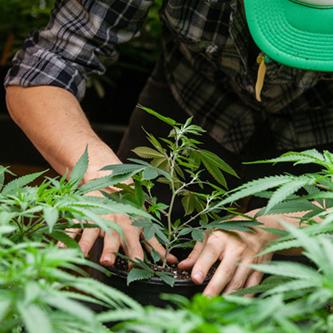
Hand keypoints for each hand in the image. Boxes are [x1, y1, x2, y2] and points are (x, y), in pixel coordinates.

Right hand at [61, 213, 177, 266]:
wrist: (107, 178)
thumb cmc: (128, 206)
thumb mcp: (143, 223)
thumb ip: (155, 244)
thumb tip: (172, 262)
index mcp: (133, 226)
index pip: (140, 243)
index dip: (142, 256)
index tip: (142, 268)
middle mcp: (117, 223)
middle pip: (115, 237)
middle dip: (112, 249)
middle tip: (108, 261)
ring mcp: (100, 217)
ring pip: (93, 231)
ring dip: (87, 244)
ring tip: (81, 255)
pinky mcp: (85, 213)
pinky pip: (74, 226)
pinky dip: (66, 236)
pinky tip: (58, 246)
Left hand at [178, 213, 279, 295]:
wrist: (261, 227)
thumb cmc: (231, 231)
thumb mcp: (211, 234)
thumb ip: (197, 252)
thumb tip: (182, 266)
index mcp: (221, 239)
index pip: (210, 252)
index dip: (202, 266)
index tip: (195, 279)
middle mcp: (236, 249)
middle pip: (225, 271)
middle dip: (215, 288)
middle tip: (204, 300)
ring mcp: (249, 260)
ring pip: (239, 282)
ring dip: (228, 296)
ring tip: (217, 306)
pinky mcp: (259, 269)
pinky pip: (252, 286)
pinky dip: (244, 298)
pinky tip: (235, 304)